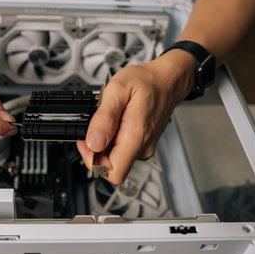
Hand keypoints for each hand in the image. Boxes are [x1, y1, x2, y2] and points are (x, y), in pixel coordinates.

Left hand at [77, 50, 194, 184]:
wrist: (167, 80)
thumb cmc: (146, 81)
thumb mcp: (118, 89)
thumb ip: (104, 118)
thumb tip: (94, 143)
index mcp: (136, 137)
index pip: (113, 173)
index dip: (94, 161)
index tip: (87, 142)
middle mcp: (142, 147)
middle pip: (111, 167)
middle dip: (95, 150)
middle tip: (94, 125)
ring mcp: (144, 147)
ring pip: (114, 158)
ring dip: (104, 142)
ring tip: (108, 119)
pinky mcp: (142, 144)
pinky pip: (121, 150)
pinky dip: (112, 138)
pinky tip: (115, 121)